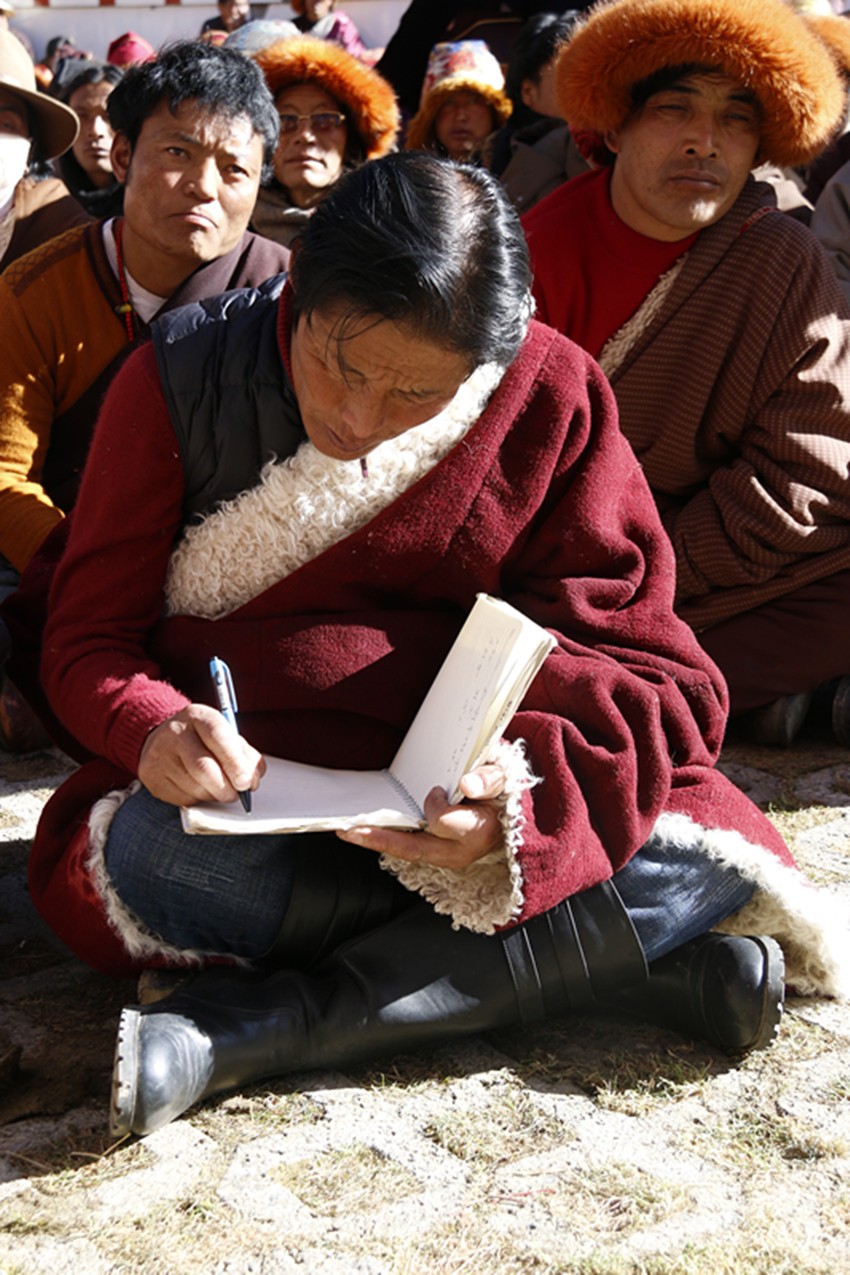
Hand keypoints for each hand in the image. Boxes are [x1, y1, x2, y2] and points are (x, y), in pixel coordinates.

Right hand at [138, 703, 265, 805]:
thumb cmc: (203, 739)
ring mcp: (159, 755)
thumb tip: (252, 780)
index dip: (235, 763)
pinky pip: (183, 799)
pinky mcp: (152, 777)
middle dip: (226, 788)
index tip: (247, 783)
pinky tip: (201, 790)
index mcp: (198, 716)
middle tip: (238, 795)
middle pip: (204, 768)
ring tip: (220, 789)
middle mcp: (175, 733)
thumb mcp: (225, 734)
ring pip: (195, 788)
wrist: (162, 737)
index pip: (218, 737)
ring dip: (214, 796)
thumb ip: (244, 754)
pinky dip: (199, 800)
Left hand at [336, 763, 505, 869]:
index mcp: (478, 830)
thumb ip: (491, 779)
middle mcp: (461, 851)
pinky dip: (389, 842)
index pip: (444, 823)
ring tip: (350, 831)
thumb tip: (468, 783)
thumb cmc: (505, 792)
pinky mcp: (440, 855)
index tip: (433, 788)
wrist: (513, 814)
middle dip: (379, 840)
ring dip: (378, 843)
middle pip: (414, 850)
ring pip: (408, 853)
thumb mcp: (506, 778)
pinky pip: (411, 850)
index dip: (434, 806)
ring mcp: (448, 857)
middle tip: (348, 830)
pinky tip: (369, 831)